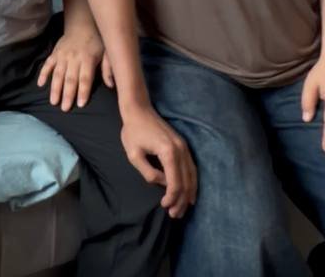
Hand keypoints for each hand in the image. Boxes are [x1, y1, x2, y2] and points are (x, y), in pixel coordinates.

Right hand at [37, 30, 111, 110]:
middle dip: (67, 94)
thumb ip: (109, 68)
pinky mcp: (55, 53)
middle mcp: (74, 58)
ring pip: (58, 73)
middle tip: (64, 108)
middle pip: (70, 78)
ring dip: (55, 88)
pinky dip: (43, 73)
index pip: (85, 78)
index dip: (83, 91)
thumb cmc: (97, 41)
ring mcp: (63, 55)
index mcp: (88, 58)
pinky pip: (47, 64)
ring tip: (53, 102)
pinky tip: (40, 84)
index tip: (80, 104)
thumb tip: (111, 85)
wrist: (82, 23)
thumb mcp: (107, 51)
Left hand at [120, 104, 196, 218]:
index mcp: (168, 152)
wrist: (139, 109)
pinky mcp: (183, 145)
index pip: (175, 182)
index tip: (164, 206)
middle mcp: (180, 149)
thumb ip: (148, 172)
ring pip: (192, 175)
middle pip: (186, 181)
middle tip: (175, 215)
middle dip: (181, 200)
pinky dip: (192, 182)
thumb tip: (162, 184)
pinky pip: (191, 167)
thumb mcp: (134, 155)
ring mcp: (184, 146)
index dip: (171, 197)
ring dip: (188, 193)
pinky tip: (190, 192)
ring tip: (183, 208)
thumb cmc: (133, 131)